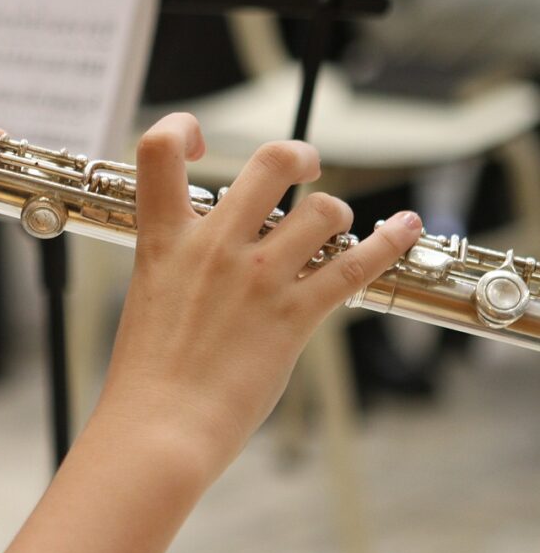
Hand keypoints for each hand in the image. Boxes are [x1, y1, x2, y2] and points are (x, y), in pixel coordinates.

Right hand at [100, 112, 422, 474]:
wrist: (158, 425)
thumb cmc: (147, 372)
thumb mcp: (150, 294)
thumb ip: (181, 258)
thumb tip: (217, 242)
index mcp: (164, 238)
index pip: (158, 148)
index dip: (183, 127)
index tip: (201, 143)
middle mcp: (213, 245)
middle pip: (272, 161)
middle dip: (298, 155)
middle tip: (303, 167)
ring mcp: (257, 278)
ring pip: (324, 210)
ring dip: (334, 215)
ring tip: (328, 232)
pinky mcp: (293, 315)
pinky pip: (354, 264)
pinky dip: (389, 240)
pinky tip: (405, 226)